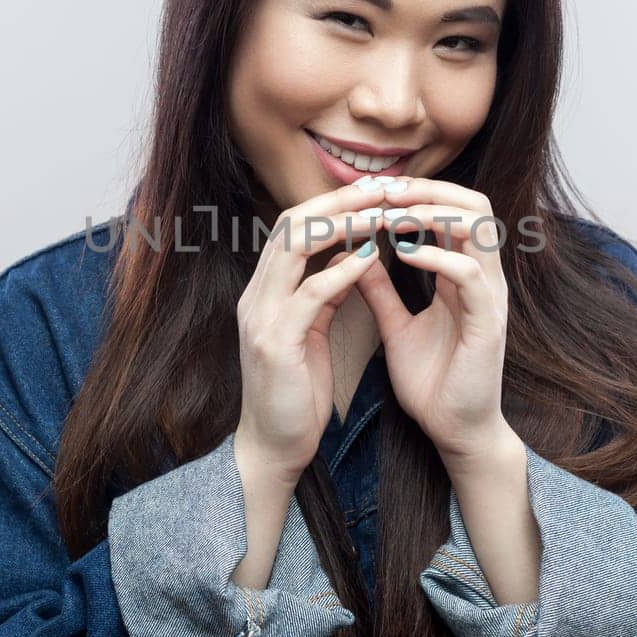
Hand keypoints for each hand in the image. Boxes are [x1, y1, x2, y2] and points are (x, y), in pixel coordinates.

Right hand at [235, 181, 387, 483]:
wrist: (272, 448)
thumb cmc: (294, 393)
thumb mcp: (308, 333)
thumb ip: (321, 295)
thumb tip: (347, 258)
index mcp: (264, 291)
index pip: (293, 227)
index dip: (331, 204)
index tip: (372, 192)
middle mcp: (256, 296)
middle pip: (291, 224)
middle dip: (336, 202)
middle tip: (381, 189)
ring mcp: (260, 317)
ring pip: (294, 248)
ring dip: (340, 225)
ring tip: (380, 213)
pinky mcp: (274, 343)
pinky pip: (308, 294)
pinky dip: (339, 272)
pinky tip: (371, 259)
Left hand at [351, 178, 511, 460]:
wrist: (453, 432)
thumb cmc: (432, 382)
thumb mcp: (396, 326)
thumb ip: (380, 290)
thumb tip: (356, 256)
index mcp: (464, 275)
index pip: (452, 211)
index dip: (416, 193)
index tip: (373, 190)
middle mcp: (483, 278)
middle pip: (474, 204)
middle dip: (427, 189)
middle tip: (383, 189)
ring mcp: (491, 297)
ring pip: (479, 227)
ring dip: (433, 211)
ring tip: (391, 213)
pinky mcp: (489, 322)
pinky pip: (470, 273)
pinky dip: (436, 256)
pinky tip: (403, 253)